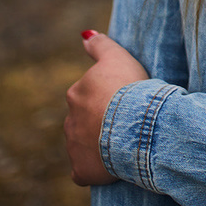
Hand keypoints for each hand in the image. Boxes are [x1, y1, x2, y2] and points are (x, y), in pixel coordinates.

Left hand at [64, 30, 149, 185]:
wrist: (136, 126)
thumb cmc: (130, 88)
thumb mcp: (118, 57)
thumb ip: (100, 45)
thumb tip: (84, 34)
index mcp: (76, 94)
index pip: (86, 96)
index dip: (106, 98)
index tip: (124, 101)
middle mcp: (70, 121)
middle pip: (83, 120)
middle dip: (98, 122)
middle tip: (124, 121)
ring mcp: (74, 147)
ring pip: (83, 145)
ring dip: (97, 144)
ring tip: (122, 142)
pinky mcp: (81, 171)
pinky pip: (84, 171)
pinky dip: (94, 169)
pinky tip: (109, 165)